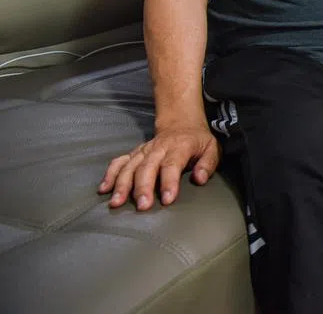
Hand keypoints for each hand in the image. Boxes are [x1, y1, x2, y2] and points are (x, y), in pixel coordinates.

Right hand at [98, 121, 219, 209]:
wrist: (181, 123)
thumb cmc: (198, 141)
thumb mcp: (211, 148)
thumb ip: (208, 163)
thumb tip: (200, 179)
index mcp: (180, 146)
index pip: (172, 165)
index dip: (169, 182)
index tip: (167, 199)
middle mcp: (159, 148)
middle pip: (147, 167)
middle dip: (143, 187)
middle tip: (142, 206)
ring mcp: (144, 150)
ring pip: (130, 166)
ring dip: (122, 184)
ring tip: (117, 202)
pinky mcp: (134, 153)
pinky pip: (119, 162)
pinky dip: (110, 175)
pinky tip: (104, 189)